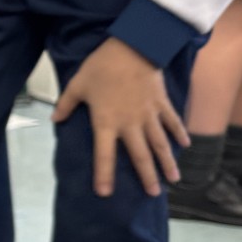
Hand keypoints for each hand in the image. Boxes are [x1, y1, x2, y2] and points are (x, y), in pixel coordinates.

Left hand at [52, 37, 188, 196]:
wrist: (133, 46)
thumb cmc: (101, 67)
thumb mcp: (77, 85)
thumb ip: (66, 105)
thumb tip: (55, 118)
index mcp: (106, 122)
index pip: (104, 154)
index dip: (103, 174)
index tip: (105, 193)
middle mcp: (130, 124)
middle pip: (140, 156)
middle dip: (147, 176)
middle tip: (153, 194)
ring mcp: (149, 115)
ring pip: (160, 144)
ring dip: (167, 162)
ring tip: (174, 179)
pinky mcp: (162, 103)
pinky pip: (172, 122)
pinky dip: (179, 133)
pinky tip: (186, 144)